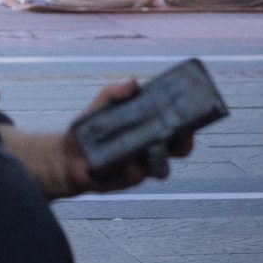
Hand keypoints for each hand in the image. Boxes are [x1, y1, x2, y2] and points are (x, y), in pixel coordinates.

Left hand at [66, 79, 192, 192]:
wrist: (66, 155)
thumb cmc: (89, 128)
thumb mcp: (100, 106)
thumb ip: (114, 93)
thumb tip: (133, 82)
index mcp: (151, 130)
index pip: (179, 125)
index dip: (191, 120)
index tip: (196, 109)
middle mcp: (152, 150)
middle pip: (180, 149)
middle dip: (185, 142)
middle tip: (182, 132)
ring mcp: (141, 167)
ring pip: (162, 168)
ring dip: (160, 158)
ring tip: (153, 147)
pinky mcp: (125, 180)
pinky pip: (136, 177)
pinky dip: (134, 171)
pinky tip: (130, 164)